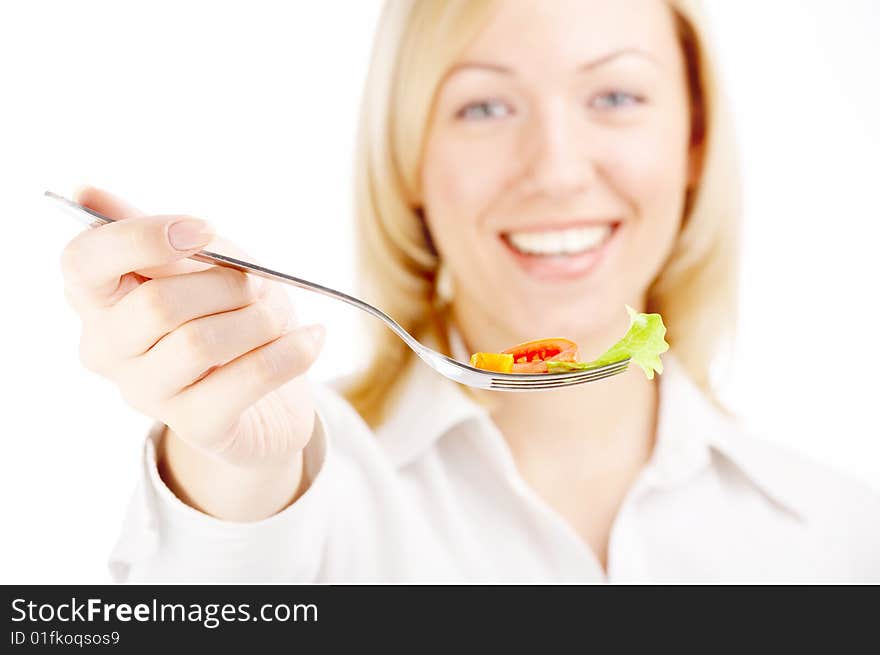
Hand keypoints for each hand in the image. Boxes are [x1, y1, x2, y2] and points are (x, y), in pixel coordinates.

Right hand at [60, 187, 324, 471]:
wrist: (269, 395)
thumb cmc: (228, 316)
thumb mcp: (201, 263)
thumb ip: (154, 233)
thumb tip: (86, 193)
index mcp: (99, 298)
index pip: (83, 261)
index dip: (142, 238)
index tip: (204, 231)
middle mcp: (107, 350)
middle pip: (157, 304)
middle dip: (226, 283)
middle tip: (260, 284)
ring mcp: (147, 394)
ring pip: (200, 342)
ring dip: (260, 318)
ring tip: (281, 315)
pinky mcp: (197, 426)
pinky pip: (248, 378)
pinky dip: (291, 351)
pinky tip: (311, 338)